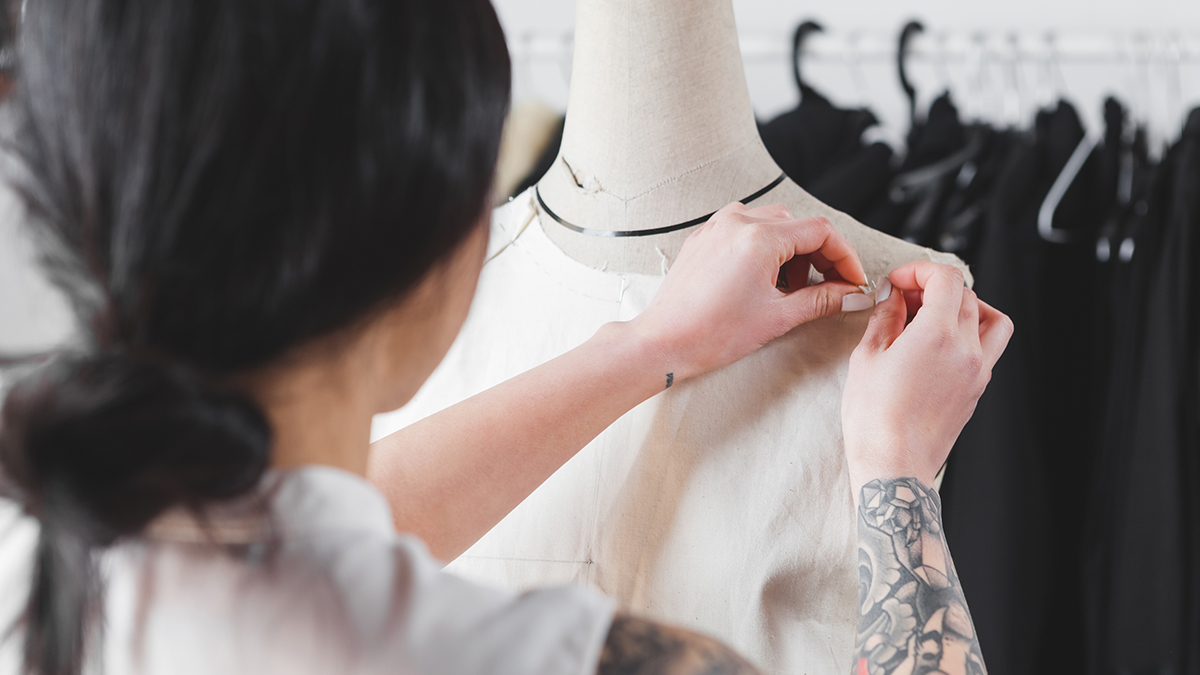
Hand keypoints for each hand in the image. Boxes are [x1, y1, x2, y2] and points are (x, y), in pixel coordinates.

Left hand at [628, 202, 868, 381]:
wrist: (663, 342)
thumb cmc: (713, 332)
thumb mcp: (777, 317)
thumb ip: (821, 301)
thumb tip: (851, 295)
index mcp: (759, 237)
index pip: (820, 231)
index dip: (844, 256)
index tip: (851, 280)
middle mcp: (737, 222)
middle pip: (797, 224)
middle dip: (819, 254)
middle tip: (828, 286)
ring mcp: (717, 227)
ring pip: (771, 223)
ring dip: (791, 250)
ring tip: (791, 288)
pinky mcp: (703, 238)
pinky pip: (744, 230)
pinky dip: (763, 249)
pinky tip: (764, 280)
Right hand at [842, 262, 1013, 497]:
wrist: (894, 465)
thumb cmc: (875, 419)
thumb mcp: (867, 358)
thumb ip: (885, 319)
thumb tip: (892, 299)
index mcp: (938, 334)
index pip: (947, 279)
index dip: (920, 271)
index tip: (898, 281)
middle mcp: (967, 350)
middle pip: (967, 295)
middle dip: (934, 287)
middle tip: (904, 299)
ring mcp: (977, 371)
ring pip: (990, 320)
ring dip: (966, 307)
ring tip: (934, 317)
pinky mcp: (977, 390)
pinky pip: (987, 348)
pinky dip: (968, 335)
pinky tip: (937, 346)